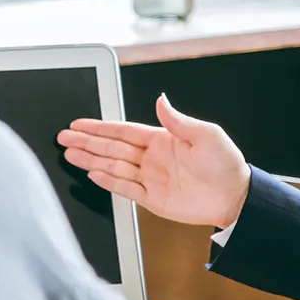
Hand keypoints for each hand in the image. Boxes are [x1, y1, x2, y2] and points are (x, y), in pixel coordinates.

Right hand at [57, 95, 251, 229]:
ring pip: (114, 166)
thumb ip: (177, 120)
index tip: (79, 124)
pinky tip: (93, 173)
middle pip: (112, 147)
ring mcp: (151, 178)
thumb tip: (161, 100)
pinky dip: (109, 181)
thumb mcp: (205, 134)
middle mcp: (152, 158)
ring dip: (91, 160)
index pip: (123, 130)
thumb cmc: (226, 163)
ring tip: (70, 154)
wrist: (236, 196)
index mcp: (162, 139)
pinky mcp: (153, 199)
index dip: (100, 127)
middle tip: (64, 138)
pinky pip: (126, 188)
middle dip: (87, 142)